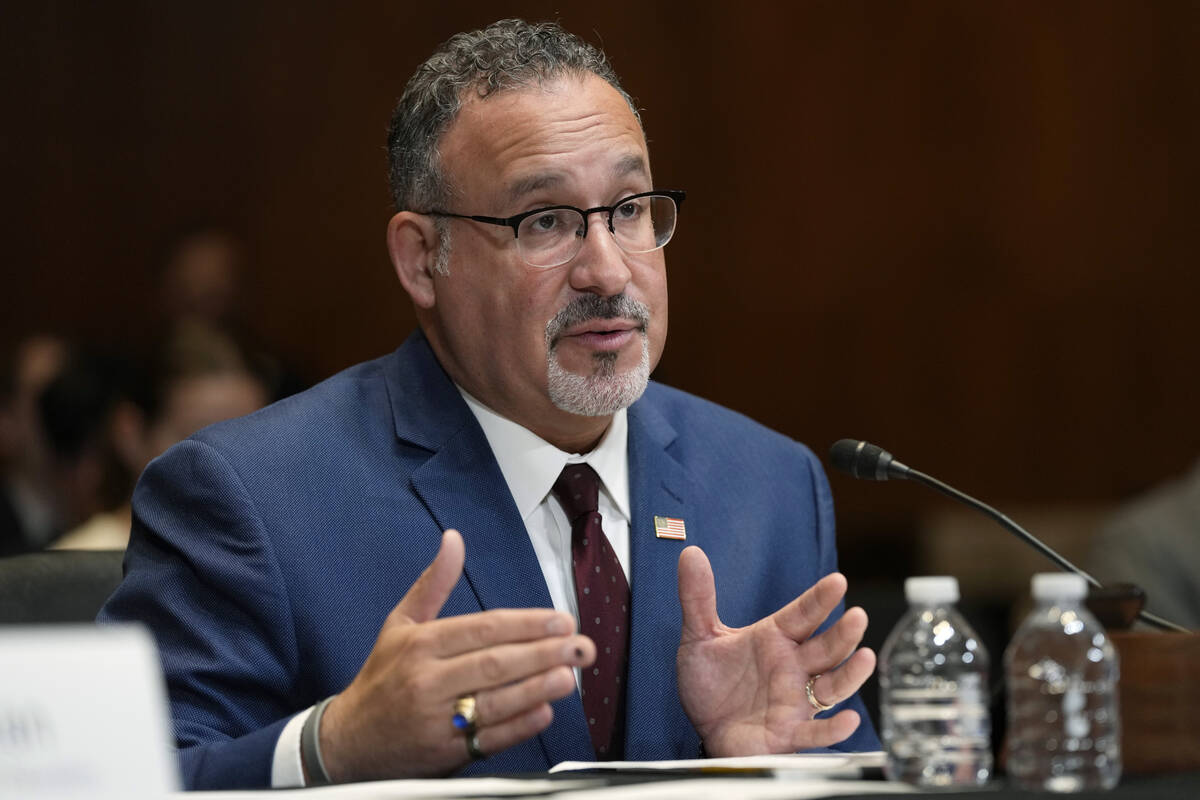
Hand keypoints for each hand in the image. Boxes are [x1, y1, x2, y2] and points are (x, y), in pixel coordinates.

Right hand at [316, 529, 594, 781]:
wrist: (349, 741)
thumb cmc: (382, 677)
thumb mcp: (400, 623)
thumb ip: (433, 583)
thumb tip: (454, 539)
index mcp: (420, 645)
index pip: (483, 629)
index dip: (526, 624)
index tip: (561, 621)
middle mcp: (427, 681)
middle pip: (495, 664)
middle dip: (543, 654)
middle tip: (579, 646)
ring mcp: (436, 720)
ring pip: (495, 702)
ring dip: (537, 688)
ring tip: (570, 675)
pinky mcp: (444, 753)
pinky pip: (488, 740)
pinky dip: (519, 726)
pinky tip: (545, 712)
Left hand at [675, 546, 874, 755]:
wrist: (704, 727)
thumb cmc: (711, 682)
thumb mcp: (698, 636)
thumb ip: (697, 597)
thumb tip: (690, 553)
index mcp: (776, 638)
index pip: (804, 613)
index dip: (820, 598)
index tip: (837, 580)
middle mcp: (793, 666)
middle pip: (826, 647)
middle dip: (844, 633)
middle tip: (857, 616)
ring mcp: (796, 700)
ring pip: (832, 686)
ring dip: (850, 674)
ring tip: (866, 658)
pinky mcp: (791, 733)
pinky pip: (816, 732)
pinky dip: (833, 728)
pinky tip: (848, 720)